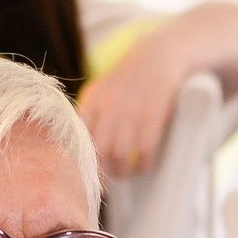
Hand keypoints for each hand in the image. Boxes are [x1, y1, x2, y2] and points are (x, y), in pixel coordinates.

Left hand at [78, 18, 191, 178]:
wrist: (161, 54)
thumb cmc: (128, 81)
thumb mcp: (101, 91)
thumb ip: (88, 115)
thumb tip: (76, 150)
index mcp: (92, 100)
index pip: (77, 137)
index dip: (79, 161)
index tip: (82, 176)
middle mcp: (108, 105)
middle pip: (97, 150)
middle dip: (101, 172)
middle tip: (105, 182)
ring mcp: (131, 110)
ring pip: (119, 154)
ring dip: (122, 171)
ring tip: (125, 173)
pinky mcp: (154, 114)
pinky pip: (144, 150)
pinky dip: (142, 164)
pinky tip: (142, 166)